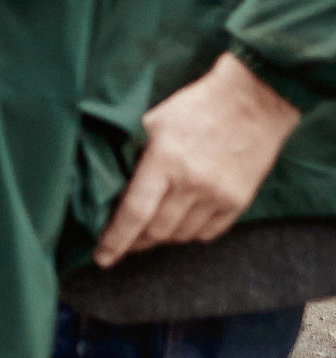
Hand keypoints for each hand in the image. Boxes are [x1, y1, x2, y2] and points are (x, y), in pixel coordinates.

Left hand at [94, 52, 302, 266]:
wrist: (255, 99)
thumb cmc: (197, 105)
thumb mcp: (153, 122)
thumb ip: (134, 155)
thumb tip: (108, 185)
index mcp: (165, 161)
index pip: (135, 213)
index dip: (115, 240)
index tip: (102, 258)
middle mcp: (193, 183)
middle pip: (157, 231)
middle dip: (136, 241)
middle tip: (125, 240)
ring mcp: (219, 194)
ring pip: (181, 235)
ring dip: (163, 236)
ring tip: (152, 228)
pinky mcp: (239, 201)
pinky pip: (208, 232)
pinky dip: (190, 232)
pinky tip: (181, 220)